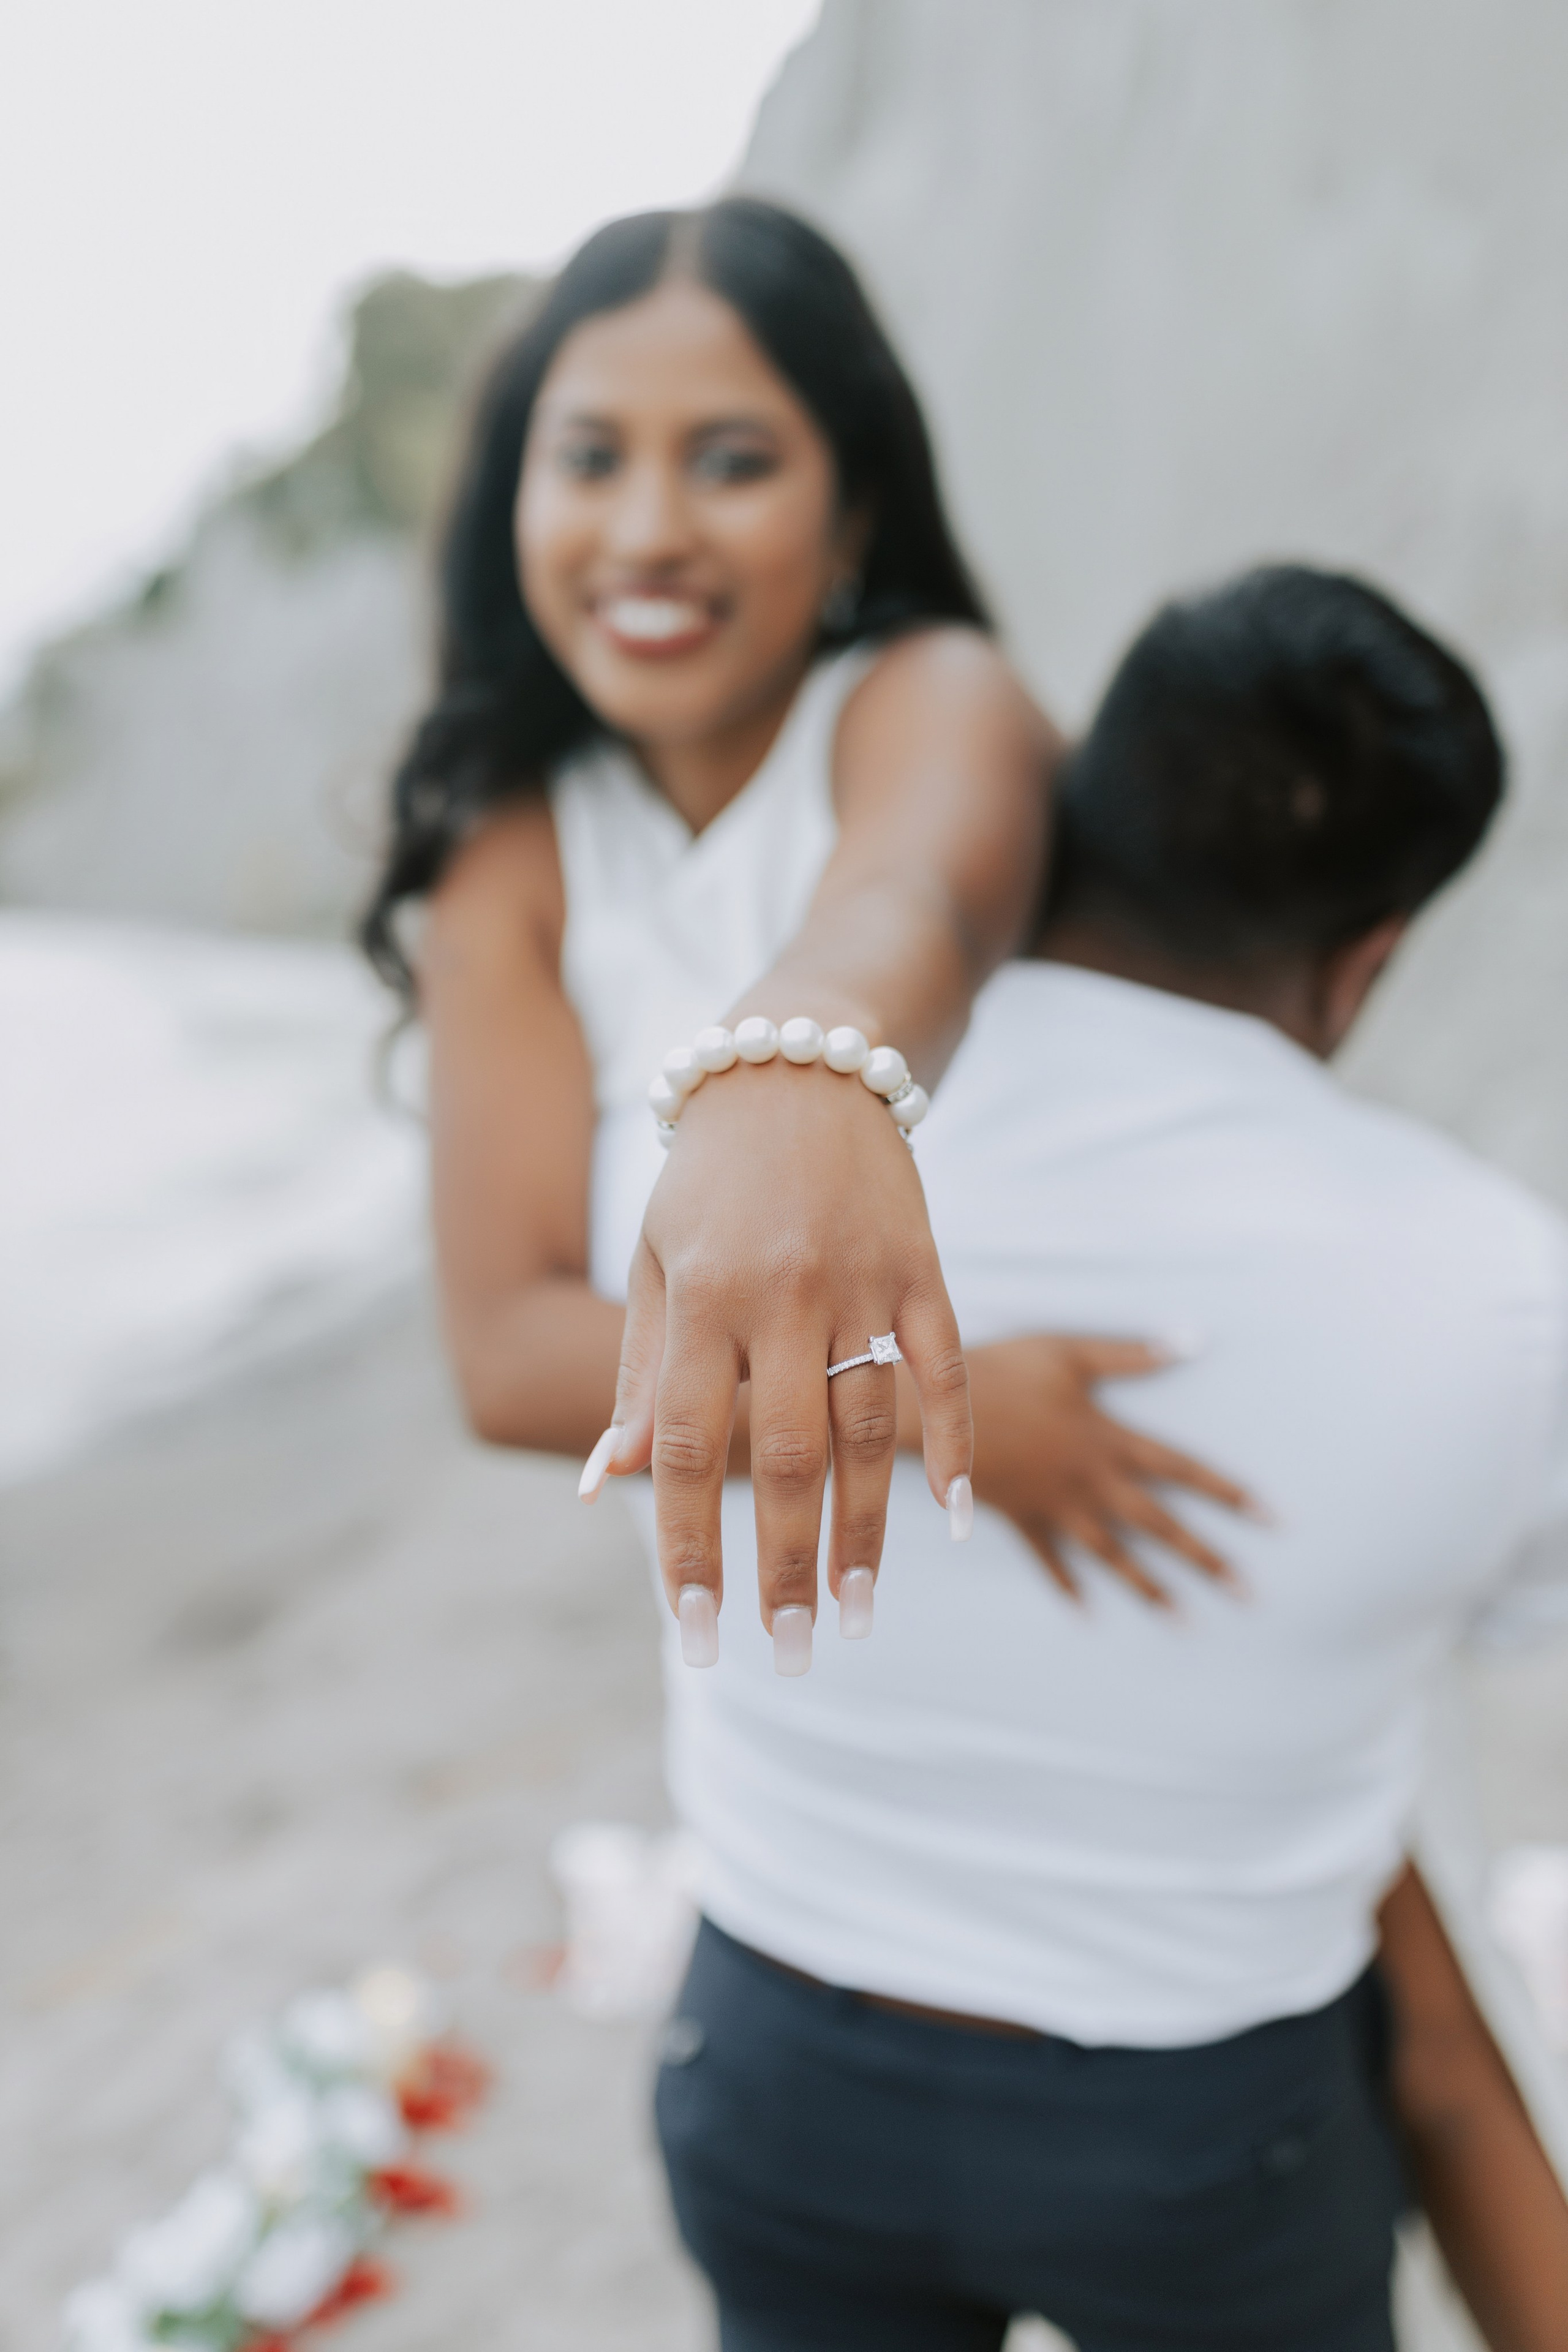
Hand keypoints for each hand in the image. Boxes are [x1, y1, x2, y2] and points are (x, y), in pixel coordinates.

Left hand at [604, 1058, 971, 1652]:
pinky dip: (955, 1443)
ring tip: (858, 1618)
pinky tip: (954, 1520)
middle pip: (785, 1458)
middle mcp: (780, 1295)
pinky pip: (947, 1369)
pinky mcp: (923, 1266)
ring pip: (869, 1430)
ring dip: (865, 1534)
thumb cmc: (706, 1179)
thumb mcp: (654, 1265)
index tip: (695, 1633)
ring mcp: (861, 1280)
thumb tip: (606, 1486)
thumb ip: (639, 1376)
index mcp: (699, 1300)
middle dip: (784, 1568)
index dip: (690, 1549)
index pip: (690, 1450)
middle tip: (791, 1655)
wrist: (795, 1064)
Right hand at [964, 1335, 1259, 1607]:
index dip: (1228, 1492)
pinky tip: (1087, 1610)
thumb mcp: (1070, 1352)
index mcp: (1109, 1440)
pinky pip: (1051, 1559)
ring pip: (1114, 1554)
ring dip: (1151, 1588)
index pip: (1182, 1470)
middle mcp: (1091, 1481)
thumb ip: (1131, 1355)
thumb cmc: (1003, 1371)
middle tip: (1248, 1593)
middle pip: (1159, 1525)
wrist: (934, 1410)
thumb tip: (1193, 1341)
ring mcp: (1057, 1505)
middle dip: (1206, 1559)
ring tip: (1185, 1620)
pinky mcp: (1023, 1517)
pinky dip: (1068, 1585)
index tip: (1272, 1519)